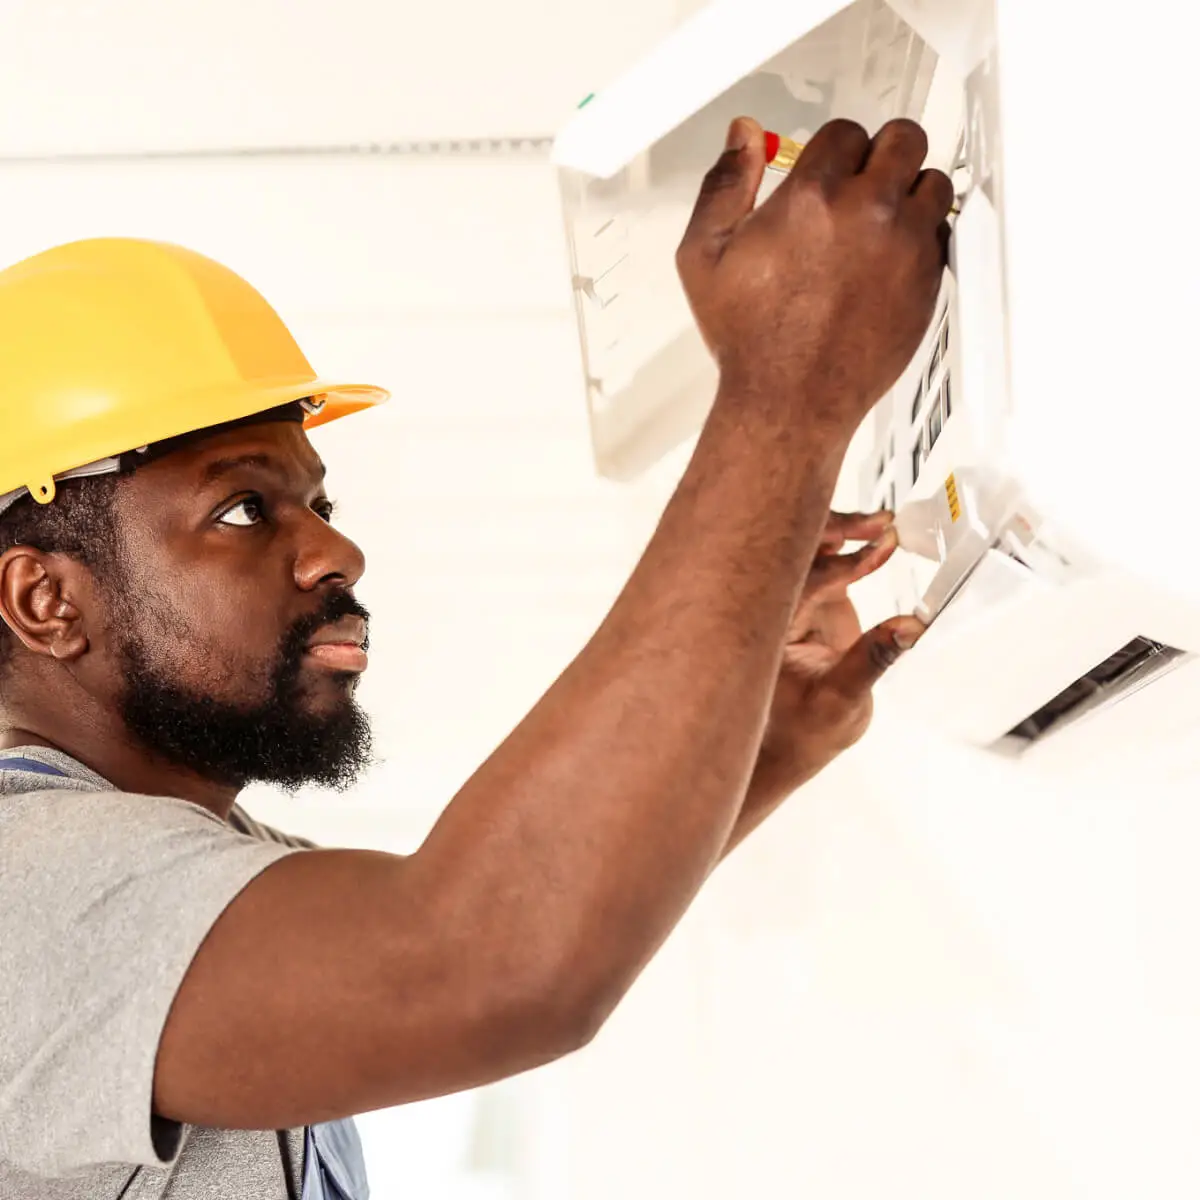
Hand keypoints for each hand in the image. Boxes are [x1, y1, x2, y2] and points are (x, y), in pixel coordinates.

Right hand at [675, 116, 952, 434]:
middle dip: (881, 153)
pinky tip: (891, 255)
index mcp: (812, 196)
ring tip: (882, 217)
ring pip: (933, 182)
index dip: (833, 150)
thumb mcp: (704, 257)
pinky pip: (943, 231)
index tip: (826, 172)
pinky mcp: (928, 279)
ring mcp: (905, 245)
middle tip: (863, 179)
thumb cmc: (748, 338)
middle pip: (903, 139)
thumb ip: (724, 185)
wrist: (788, 401)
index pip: (845, 132)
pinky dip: (922, 234)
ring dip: (909, 190)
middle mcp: (867, 211)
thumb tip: (744, 137)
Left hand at [755, 511, 925, 793]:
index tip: (876, 550)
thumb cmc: (802, 729)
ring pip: (806, 549)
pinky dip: (851, 549)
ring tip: (881, 524)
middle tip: (875, 521)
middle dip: (831, 528)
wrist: (795, 741)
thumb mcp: (841, 702)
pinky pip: (827, 562)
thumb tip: (908, 627)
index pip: (798, 584)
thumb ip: (872, 661)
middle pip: (790, 551)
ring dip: (842, 531)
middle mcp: (771, 608)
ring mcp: (792, 600)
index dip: (839, 565)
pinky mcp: (813, 599)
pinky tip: (879, 539)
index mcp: (764, 632)